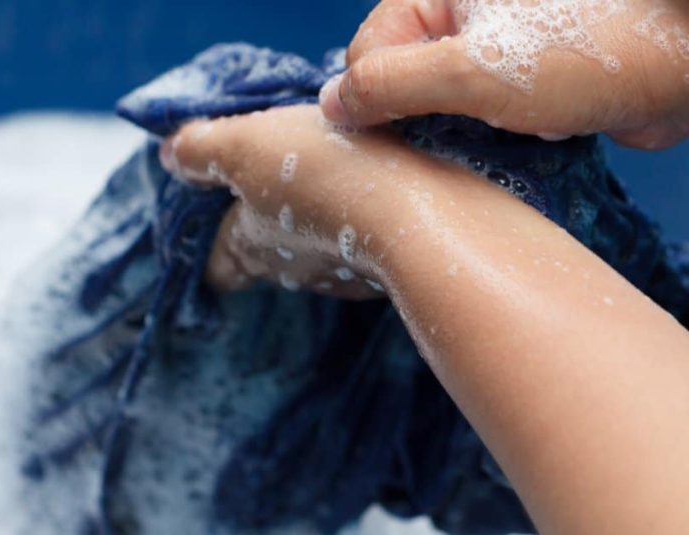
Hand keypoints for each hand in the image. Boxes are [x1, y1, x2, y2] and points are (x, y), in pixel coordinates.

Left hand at [159, 105, 483, 298]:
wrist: (420, 210)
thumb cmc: (320, 175)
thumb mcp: (244, 146)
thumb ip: (202, 149)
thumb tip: (170, 155)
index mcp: (249, 248)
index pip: (215, 268)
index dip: (205, 249)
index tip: (208, 225)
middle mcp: (293, 271)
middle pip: (266, 255)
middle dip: (264, 221)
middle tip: (272, 179)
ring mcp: (345, 273)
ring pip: (318, 246)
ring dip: (319, 215)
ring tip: (332, 172)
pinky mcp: (392, 264)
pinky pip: (367, 241)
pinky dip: (366, 217)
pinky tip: (379, 188)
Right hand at [321, 0, 688, 148]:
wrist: (685, 65)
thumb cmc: (584, 57)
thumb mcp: (471, 73)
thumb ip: (390, 85)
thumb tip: (329, 104)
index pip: (366, 55)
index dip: (374, 102)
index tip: (399, 139)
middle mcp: (458, 21)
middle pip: (399, 84)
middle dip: (417, 124)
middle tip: (448, 147)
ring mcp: (490, 53)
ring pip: (436, 109)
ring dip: (453, 139)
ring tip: (485, 147)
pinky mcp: (520, 85)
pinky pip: (476, 121)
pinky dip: (485, 143)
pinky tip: (508, 150)